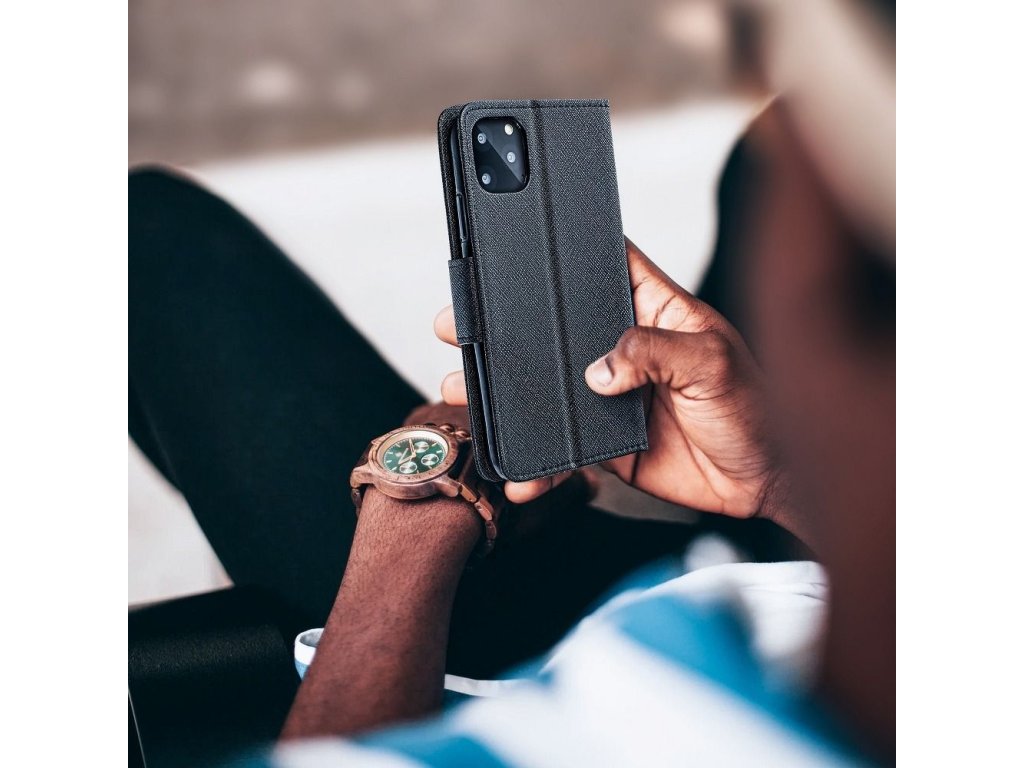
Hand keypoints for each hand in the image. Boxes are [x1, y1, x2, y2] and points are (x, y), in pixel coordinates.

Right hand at [434, 238, 780, 518]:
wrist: (764, 482)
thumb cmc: (758, 409)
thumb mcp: (713, 362)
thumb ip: (655, 352)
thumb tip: (599, 369)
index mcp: (652, 310)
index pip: (603, 266)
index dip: (566, 256)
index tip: (517, 249)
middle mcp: (624, 348)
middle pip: (555, 328)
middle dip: (505, 326)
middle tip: (460, 325)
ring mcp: (610, 395)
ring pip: (545, 388)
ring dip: (504, 393)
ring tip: (461, 390)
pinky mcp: (605, 442)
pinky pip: (560, 448)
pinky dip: (538, 464)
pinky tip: (520, 474)